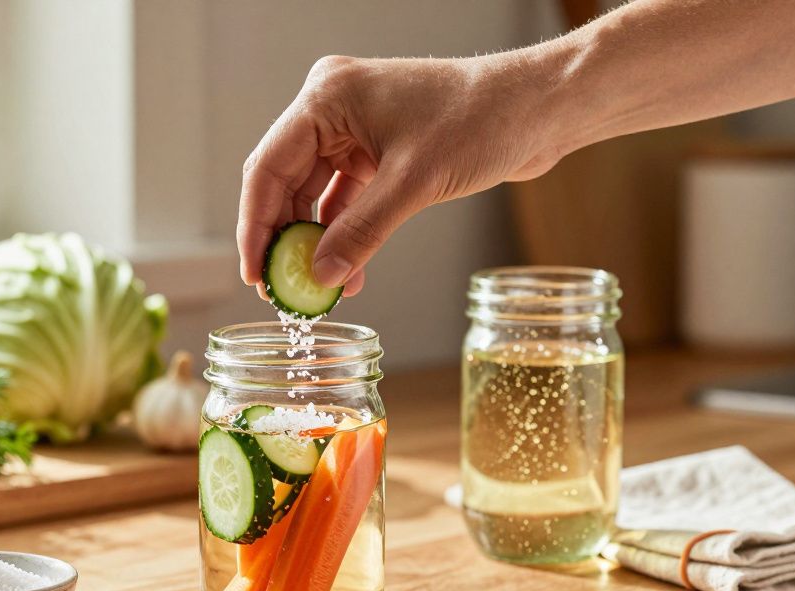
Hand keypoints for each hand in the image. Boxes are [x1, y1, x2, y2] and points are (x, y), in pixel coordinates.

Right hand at [236, 52, 562, 297]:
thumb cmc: (483, 120)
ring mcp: (356, 129)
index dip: (256, 226)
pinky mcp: (379, 149)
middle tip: (282, 290)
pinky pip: (345, 198)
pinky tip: (348, 272)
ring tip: (319, 290)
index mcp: (327, 97)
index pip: (268, 167)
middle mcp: (333, 108)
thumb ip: (361, 233)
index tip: (255, 274)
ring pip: (314, 195)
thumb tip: (319, 277)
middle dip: (283, 239)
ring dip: (316, 242)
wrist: (539, 109)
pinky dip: (344, 234)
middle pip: (285, 183)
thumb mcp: (414, 183)